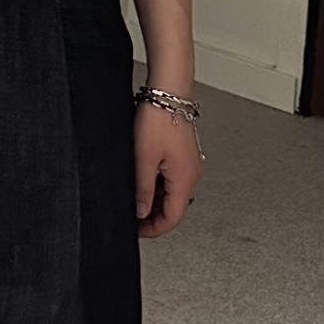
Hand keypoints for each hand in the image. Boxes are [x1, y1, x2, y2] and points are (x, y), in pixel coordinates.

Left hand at [133, 101, 201, 238]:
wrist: (167, 91)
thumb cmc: (158, 118)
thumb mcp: (143, 159)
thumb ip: (142, 189)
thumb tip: (140, 211)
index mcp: (185, 178)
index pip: (173, 217)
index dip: (154, 229)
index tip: (138, 232)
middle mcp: (191, 172)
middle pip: (173, 206)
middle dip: (152, 216)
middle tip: (132, 218)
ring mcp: (187, 162)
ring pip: (171, 192)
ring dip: (153, 200)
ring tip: (134, 199)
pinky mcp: (181, 152)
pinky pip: (170, 177)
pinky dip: (157, 185)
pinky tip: (142, 180)